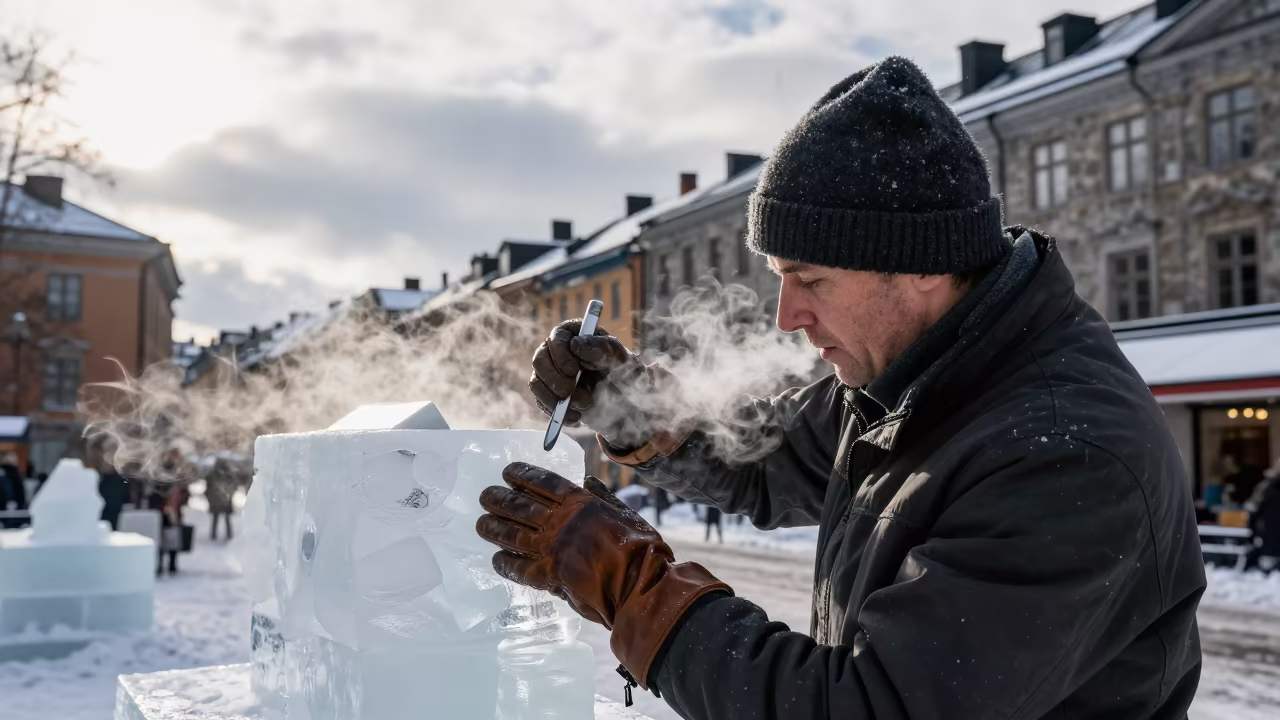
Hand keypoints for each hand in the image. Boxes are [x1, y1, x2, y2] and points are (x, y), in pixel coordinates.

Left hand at [477, 462, 660, 625]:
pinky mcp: (550, 574)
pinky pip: (520, 567)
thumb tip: (588, 481)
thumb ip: (603, 497)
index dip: (523, 476)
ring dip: (495, 528)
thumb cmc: (640, 547)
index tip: (507, 472)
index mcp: (580, 502)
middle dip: (500, 500)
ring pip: (514, 534)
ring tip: (482, 523)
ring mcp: (553, 547)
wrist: (638, 583)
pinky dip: (506, 563)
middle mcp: (561, 521)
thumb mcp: (624, 511)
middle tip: (485, 496)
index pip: (544, 483)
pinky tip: (496, 560)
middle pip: (522, 506)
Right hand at [528, 320, 652, 447]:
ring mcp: (552, 373)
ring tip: (584, 405)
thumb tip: (576, 344)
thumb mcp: (623, 362)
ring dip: (556, 398)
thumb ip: (603, 349)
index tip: (573, 370)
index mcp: (578, 335)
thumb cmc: (627, 377)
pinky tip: (576, 417)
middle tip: (570, 392)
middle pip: (540, 359)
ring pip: (536, 382)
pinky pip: (541, 402)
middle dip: (555, 379)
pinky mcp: (551, 394)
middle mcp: (560, 351)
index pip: (557, 337)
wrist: (628, 407)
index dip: (560, 353)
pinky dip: (556, 412)